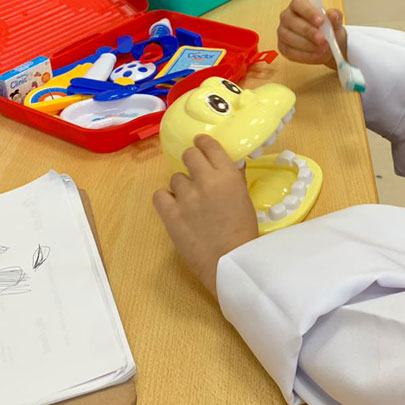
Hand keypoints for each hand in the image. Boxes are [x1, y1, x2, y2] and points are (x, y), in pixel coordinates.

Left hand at [153, 135, 259, 296]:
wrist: (229, 262)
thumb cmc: (243, 232)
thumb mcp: (245, 199)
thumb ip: (236, 178)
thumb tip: (231, 164)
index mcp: (228, 176)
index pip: (210, 146)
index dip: (203, 142)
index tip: (200, 143)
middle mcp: (206, 181)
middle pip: (189, 155)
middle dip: (191, 159)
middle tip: (194, 170)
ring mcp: (186, 197)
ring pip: (176, 178)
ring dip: (182, 186)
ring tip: (189, 200)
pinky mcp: (170, 214)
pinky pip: (159, 195)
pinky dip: (166, 199)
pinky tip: (173, 207)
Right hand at [277, 0, 346, 67]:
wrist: (327, 44)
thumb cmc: (328, 28)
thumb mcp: (335, 22)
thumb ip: (334, 17)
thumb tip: (333, 15)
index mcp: (298, 5)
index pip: (299, 4)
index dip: (309, 12)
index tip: (321, 21)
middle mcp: (286, 16)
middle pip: (293, 22)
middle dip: (308, 32)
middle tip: (322, 39)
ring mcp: (282, 32)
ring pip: (290, 38)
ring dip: (307, 45)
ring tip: (323, 49)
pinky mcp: (283, 47)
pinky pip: (290, 52)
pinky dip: (305, 55)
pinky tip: (317, 55)